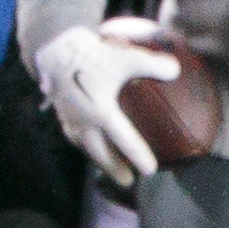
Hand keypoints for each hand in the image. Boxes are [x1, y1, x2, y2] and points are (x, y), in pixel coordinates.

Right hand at [32, 19, 178, 185]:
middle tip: (127, 181)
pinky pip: (73, 134)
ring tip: (107, 165)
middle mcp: (83, 121)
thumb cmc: (90, 53)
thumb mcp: (125, 55)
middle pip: (99, 152)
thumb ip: (153, 64)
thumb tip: (176, 71)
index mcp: (101, 113)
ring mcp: (69, 117)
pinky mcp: (60, 110)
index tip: (149, 170)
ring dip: (97, 157)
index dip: (138, 156)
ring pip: (84, 145)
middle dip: (113, 168)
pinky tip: (89, 138)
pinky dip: (84, 142)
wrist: (52, 46)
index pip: (123, 141)